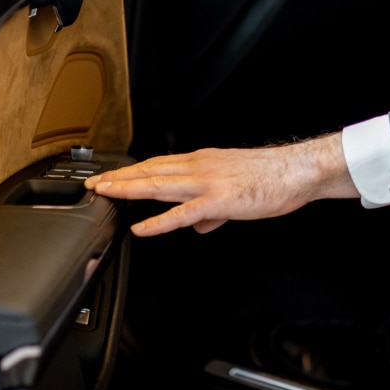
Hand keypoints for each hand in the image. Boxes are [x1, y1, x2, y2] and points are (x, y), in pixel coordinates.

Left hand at [84, 134, 358, 235]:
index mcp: (204, 161)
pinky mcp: (217, 201)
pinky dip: (157, 222)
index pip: (160, 164)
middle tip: (93, 183)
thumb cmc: (273, 178)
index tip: (111, 176)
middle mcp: (200, 166)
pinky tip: (139, 228)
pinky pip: (180, 214)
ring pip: (158, 185)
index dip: (133, 170)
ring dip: (128, 189)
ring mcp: (207, 182)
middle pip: (151, 170)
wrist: (296, 171)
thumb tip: (200, 225)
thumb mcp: (237, 191)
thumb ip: (213, 209)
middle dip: (119, 177)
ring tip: (104, 194)